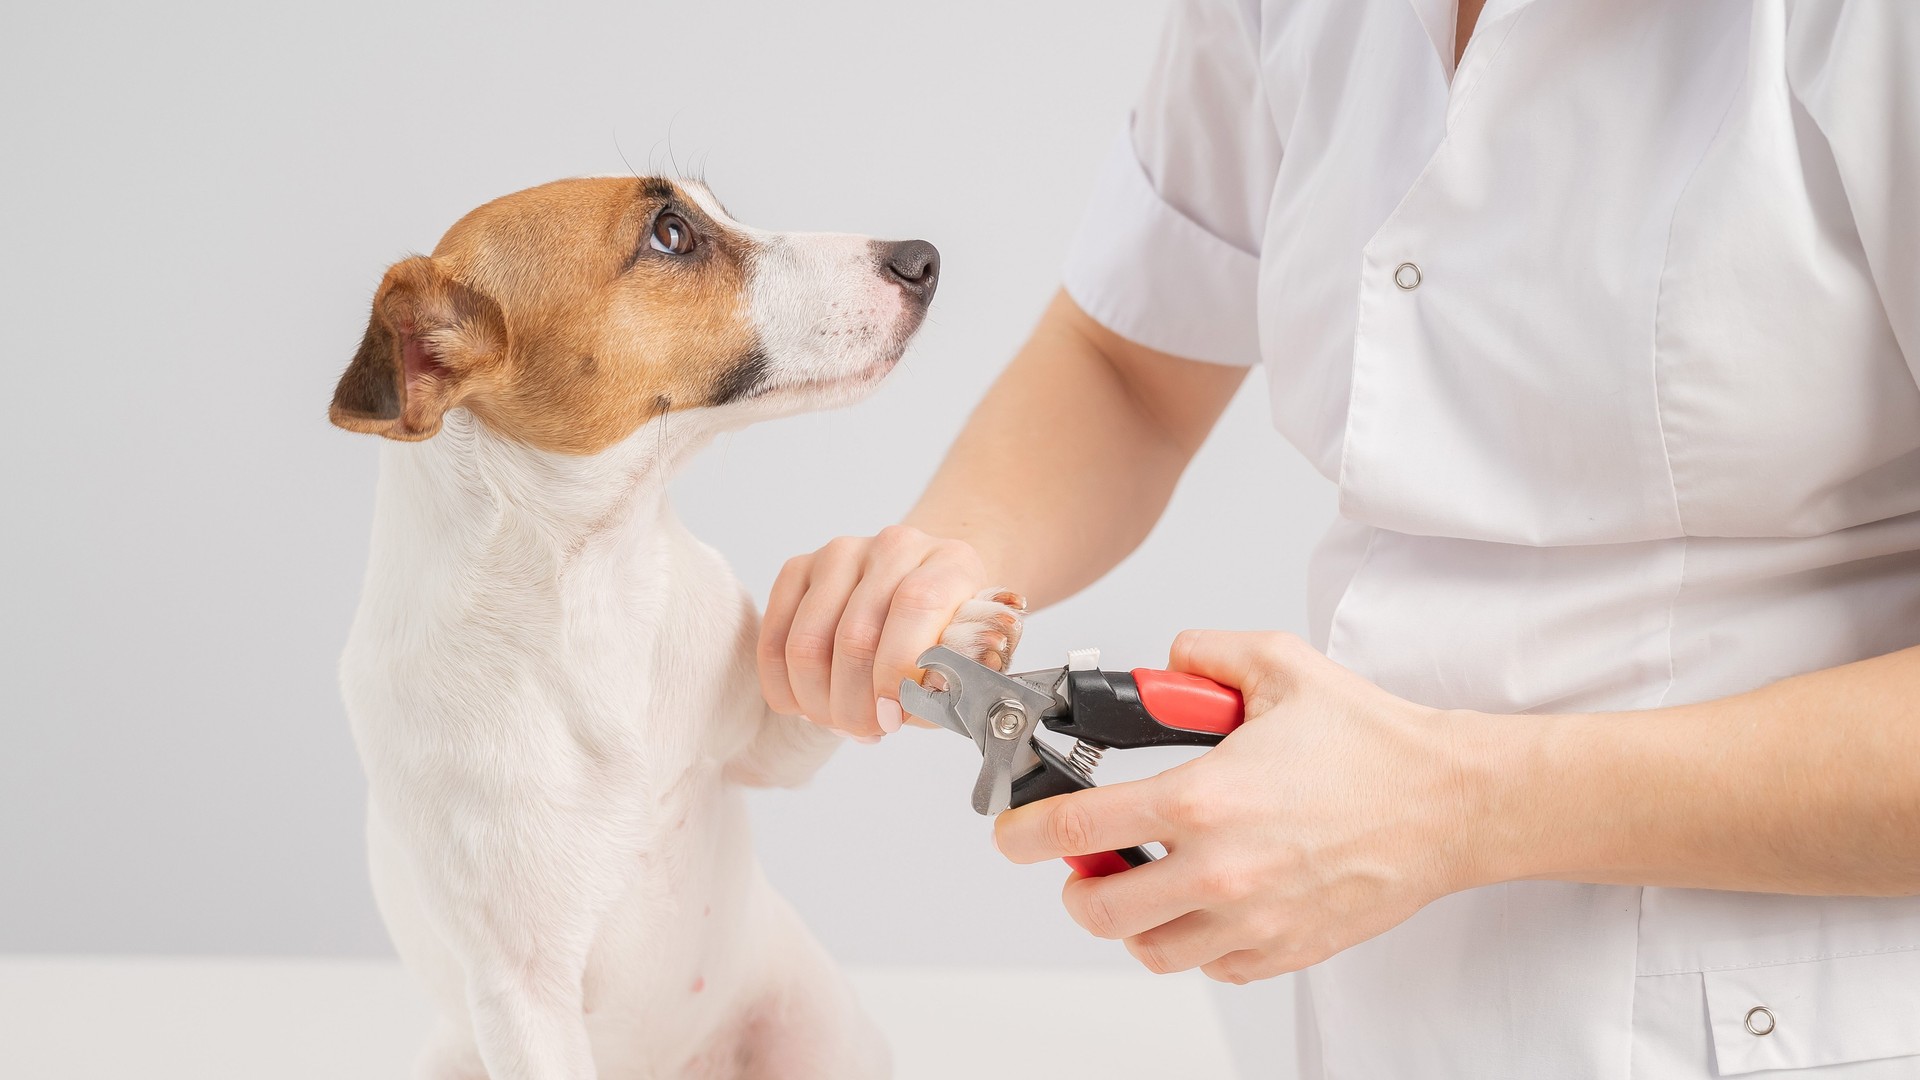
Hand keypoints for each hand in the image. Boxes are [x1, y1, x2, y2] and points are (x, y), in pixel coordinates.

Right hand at [758, 525, 993, 738]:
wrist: (921, 597)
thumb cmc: (943, 639)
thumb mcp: (963, 665)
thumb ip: (945, 687)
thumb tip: (901, 709)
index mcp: (949, 563)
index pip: (916, 605)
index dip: (897, 670)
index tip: (891, 719)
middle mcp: (893, 547)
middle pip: (854, 635)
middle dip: (853, 703)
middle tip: (866, 731)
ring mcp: (840, 553)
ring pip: (807, 643)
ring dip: (818, 702)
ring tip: (841, 722)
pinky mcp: (799, 568)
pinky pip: (773, 639)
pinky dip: (784, 687)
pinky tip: (808, 706)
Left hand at [992, 630, 1489, 983]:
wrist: (1450, 804)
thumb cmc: (1372, 744)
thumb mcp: (1278, 665)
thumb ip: (1201, 655)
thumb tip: (1158, 667)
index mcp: (1204, 799)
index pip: (1079, 828)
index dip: (1027, 832)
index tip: (1013, 833)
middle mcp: (1220, 870)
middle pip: (1097, 909)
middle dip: (1073, 886)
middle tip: (1082, 862)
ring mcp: (1252, 921)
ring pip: (1149, 950)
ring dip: (1130, 921)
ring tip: (1142, 885)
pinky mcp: (1283, 951)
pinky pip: (1209, 967)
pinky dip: (1193, 943)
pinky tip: (1205, 902)